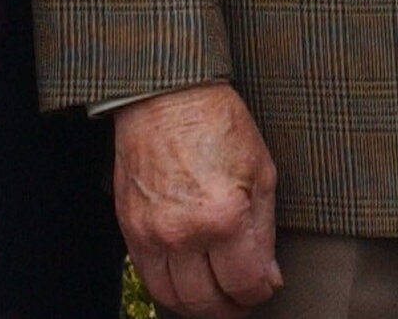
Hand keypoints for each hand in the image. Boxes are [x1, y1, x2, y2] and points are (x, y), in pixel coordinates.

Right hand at [113, 82, 282, 316]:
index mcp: (225, 217)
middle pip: (206, 301)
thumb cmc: (219, 126)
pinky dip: (170, 288)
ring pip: (173, 298)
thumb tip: (267, 276)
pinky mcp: (129, 230)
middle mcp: (184, 233)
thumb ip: (264, 231)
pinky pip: (149, 277)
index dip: (260, 292)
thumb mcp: (262, 171)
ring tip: (216, 296)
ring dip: (198, 306)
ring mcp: (152, 234)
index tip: (265, 287)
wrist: (167, 99)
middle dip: (230, 308)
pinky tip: (188, 280)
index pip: (245, 283)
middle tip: (242, 301)